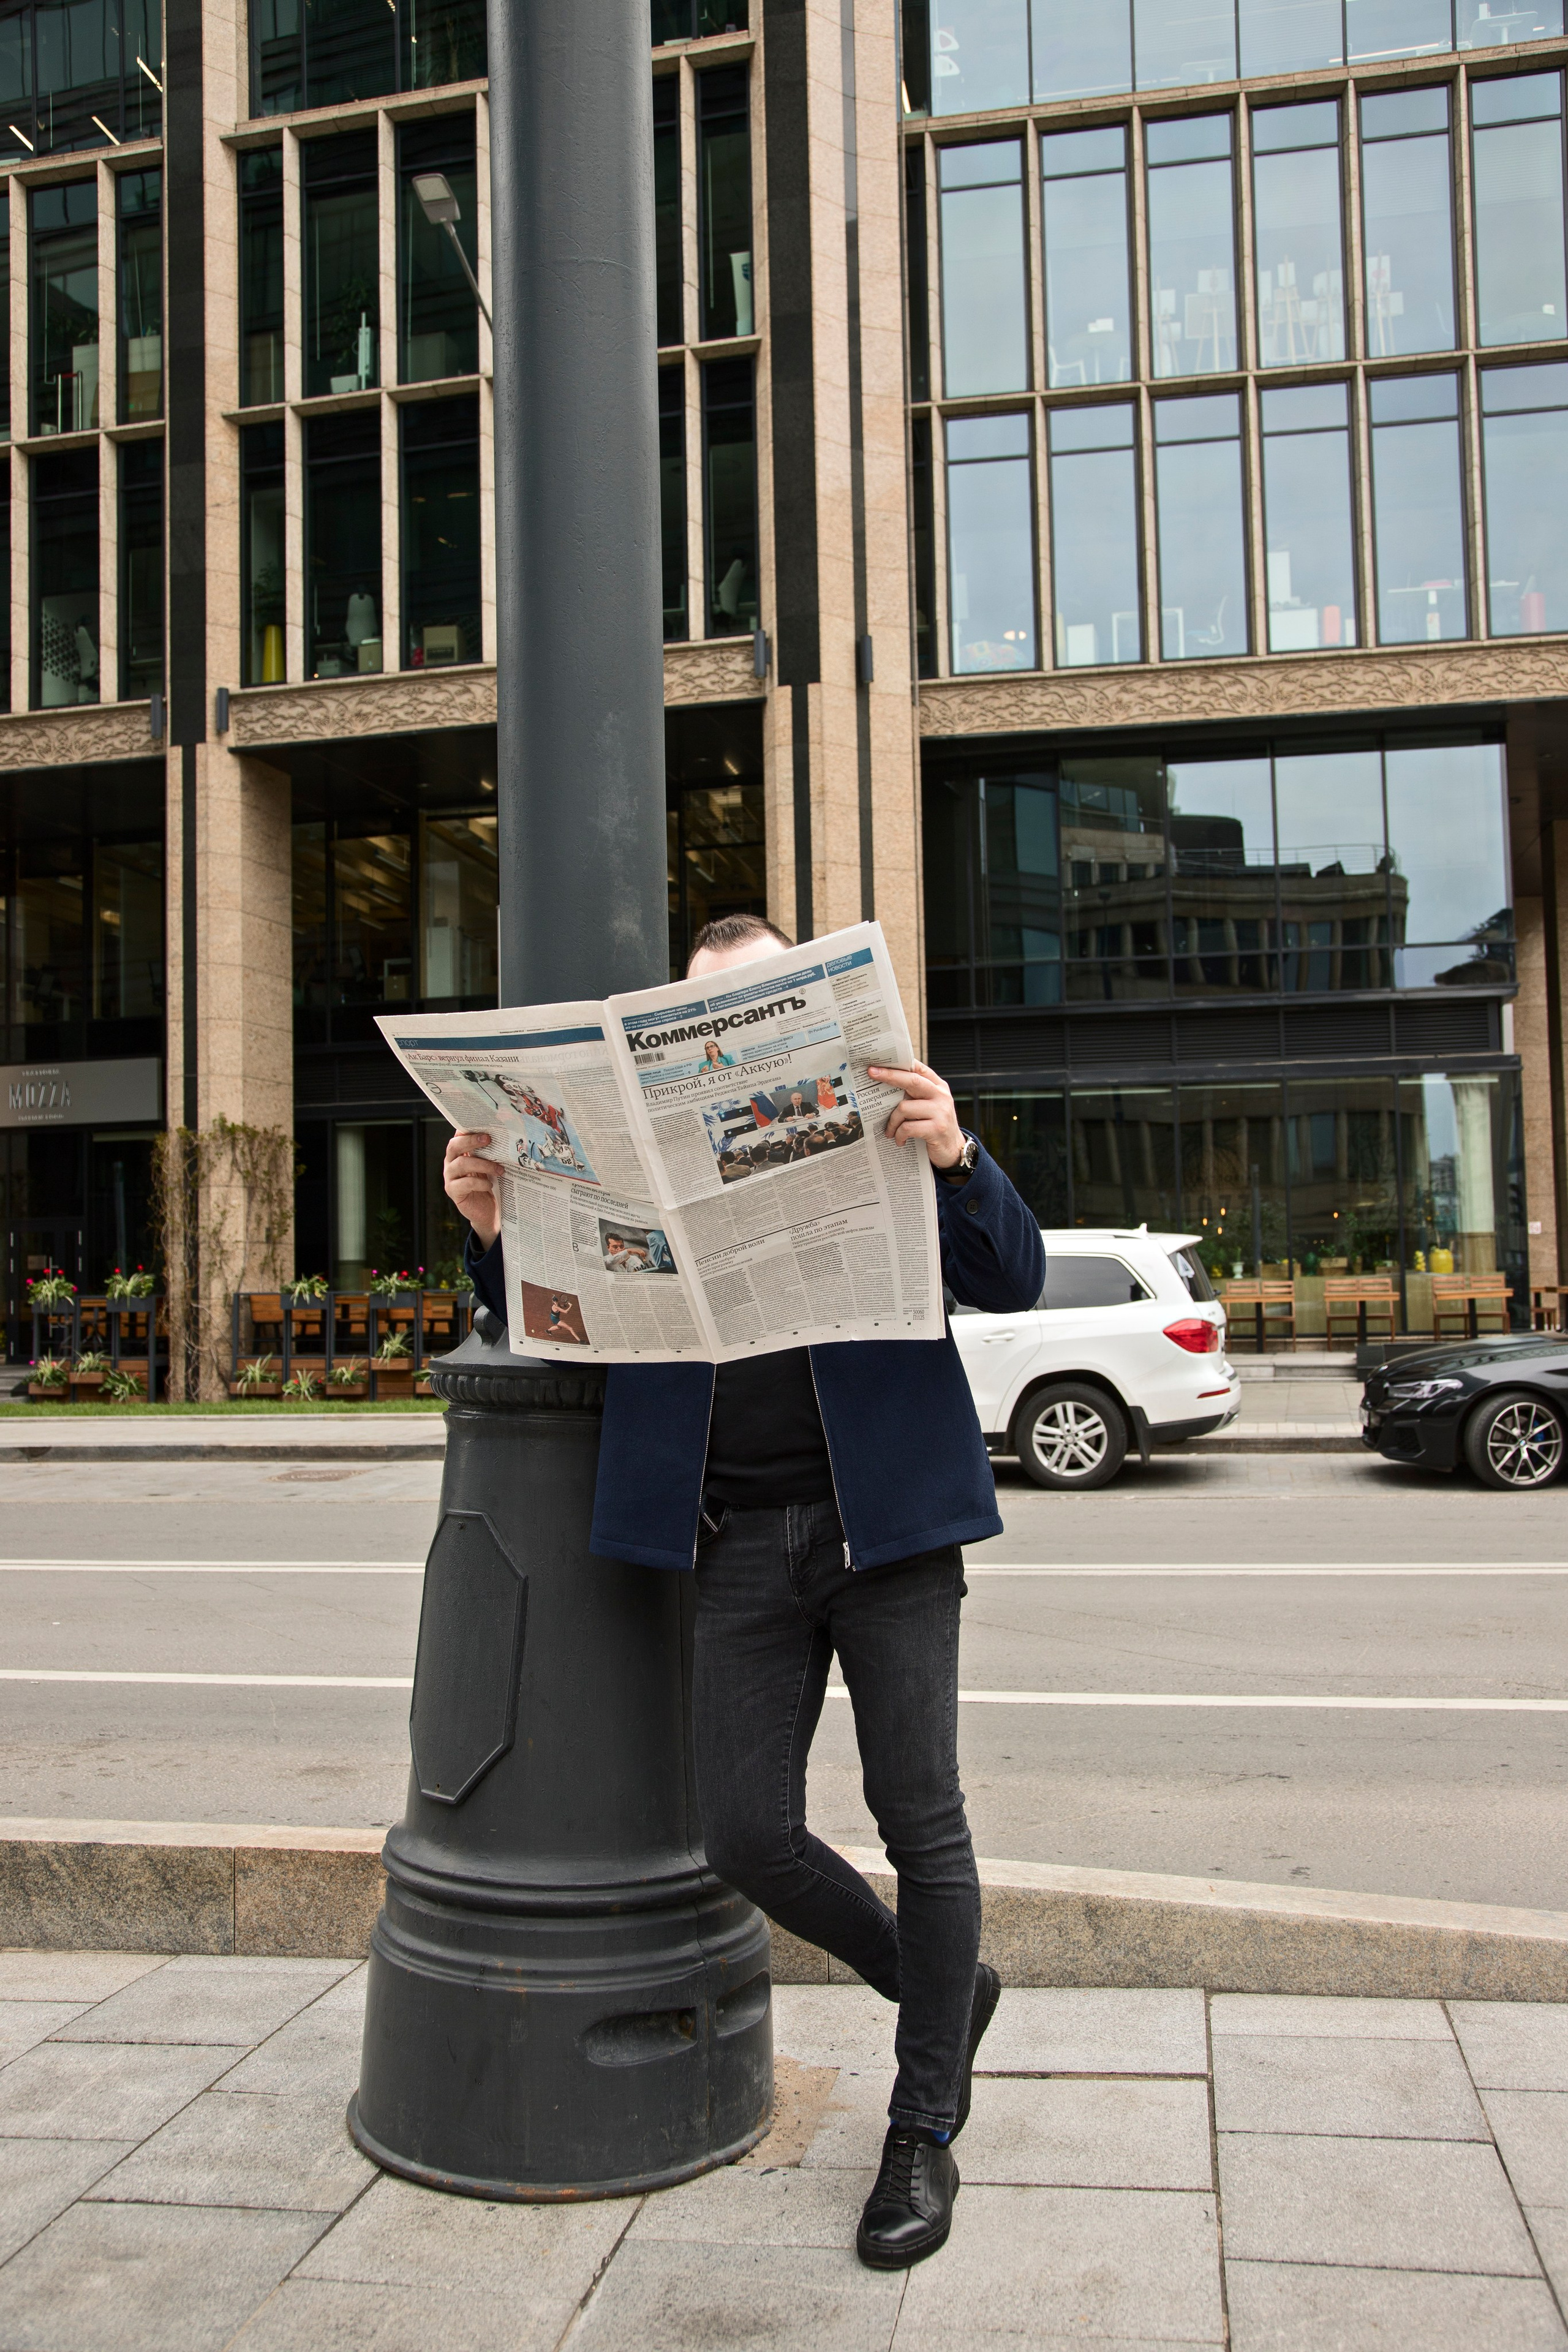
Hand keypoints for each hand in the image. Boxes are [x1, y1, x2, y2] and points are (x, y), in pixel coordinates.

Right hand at [444, 1129, 499, 1246]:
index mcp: (459, 1153)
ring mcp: (450, 1177)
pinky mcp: (454, 1192)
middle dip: (471, 1141)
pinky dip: (480, 1183)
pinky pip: (465, 1183)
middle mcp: (451, 1162)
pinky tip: (490, 1185)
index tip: (483, 1124)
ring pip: (461, 1164)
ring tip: (499, 1170)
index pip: (458, 1135)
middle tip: (489, 1139)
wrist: (488, 1211)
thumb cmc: (490, 1184)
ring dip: (483, 1165)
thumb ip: (491, 1152)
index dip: (467, 1128)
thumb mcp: (490, 1166)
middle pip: (454, 1146)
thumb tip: (505, 1136)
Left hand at [868, 1059, 965, 1170]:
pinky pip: (908, 1127)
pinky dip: (899, 1134)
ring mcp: (941, 1112)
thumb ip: (915, 1094)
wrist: (953, 1150)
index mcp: (938, 1086)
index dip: (899, 1064)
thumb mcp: (929, 1106)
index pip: (918, 1069)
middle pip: (912, 1081)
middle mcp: (941, 1096)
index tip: (879, 1061)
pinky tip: (899, 1140)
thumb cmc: (935, 1126)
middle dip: (890, 1076)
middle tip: (871, 1073)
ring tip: (889, 1131)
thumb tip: (886, 1084)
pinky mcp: (937, 1129)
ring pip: (905, 1107)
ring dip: (892, 1121)